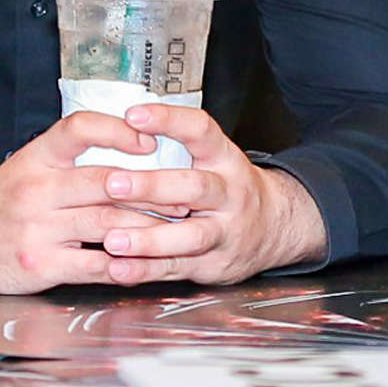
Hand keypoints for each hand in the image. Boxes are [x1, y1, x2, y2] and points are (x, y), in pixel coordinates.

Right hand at [0, 111, 173, 292]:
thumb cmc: (8, 198)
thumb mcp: (32, 164)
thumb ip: (74, 157)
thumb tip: (136, 146)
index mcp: (38, 157)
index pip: (79, 129)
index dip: (118, 131)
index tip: (149, 139)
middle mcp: (37, 189)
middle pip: (104, 181)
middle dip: (152, 190)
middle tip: (186, 195)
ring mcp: (37, 228)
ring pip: (106, 224)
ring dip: (148, 228)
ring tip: (177, 228)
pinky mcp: (40, 264)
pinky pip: (93, 265)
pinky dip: (123, 265)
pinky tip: (144, 262)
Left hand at [84, 104, 326, 286]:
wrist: (275, 227)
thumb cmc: (228, 186)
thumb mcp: (214, 157)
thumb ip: (176, 145)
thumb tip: (118, 124)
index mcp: (224, 158)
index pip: (200, 130)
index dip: (168, 121)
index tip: (133, 115)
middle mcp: (228, 193)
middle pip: (195, 187)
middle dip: (152, 186)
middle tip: (113, 184)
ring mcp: (224, 231)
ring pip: (190, 236)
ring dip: (148, 239)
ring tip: (112, 239)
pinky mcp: (213, 264)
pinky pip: (177, 269)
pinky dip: (145, 270)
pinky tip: (117, 268)